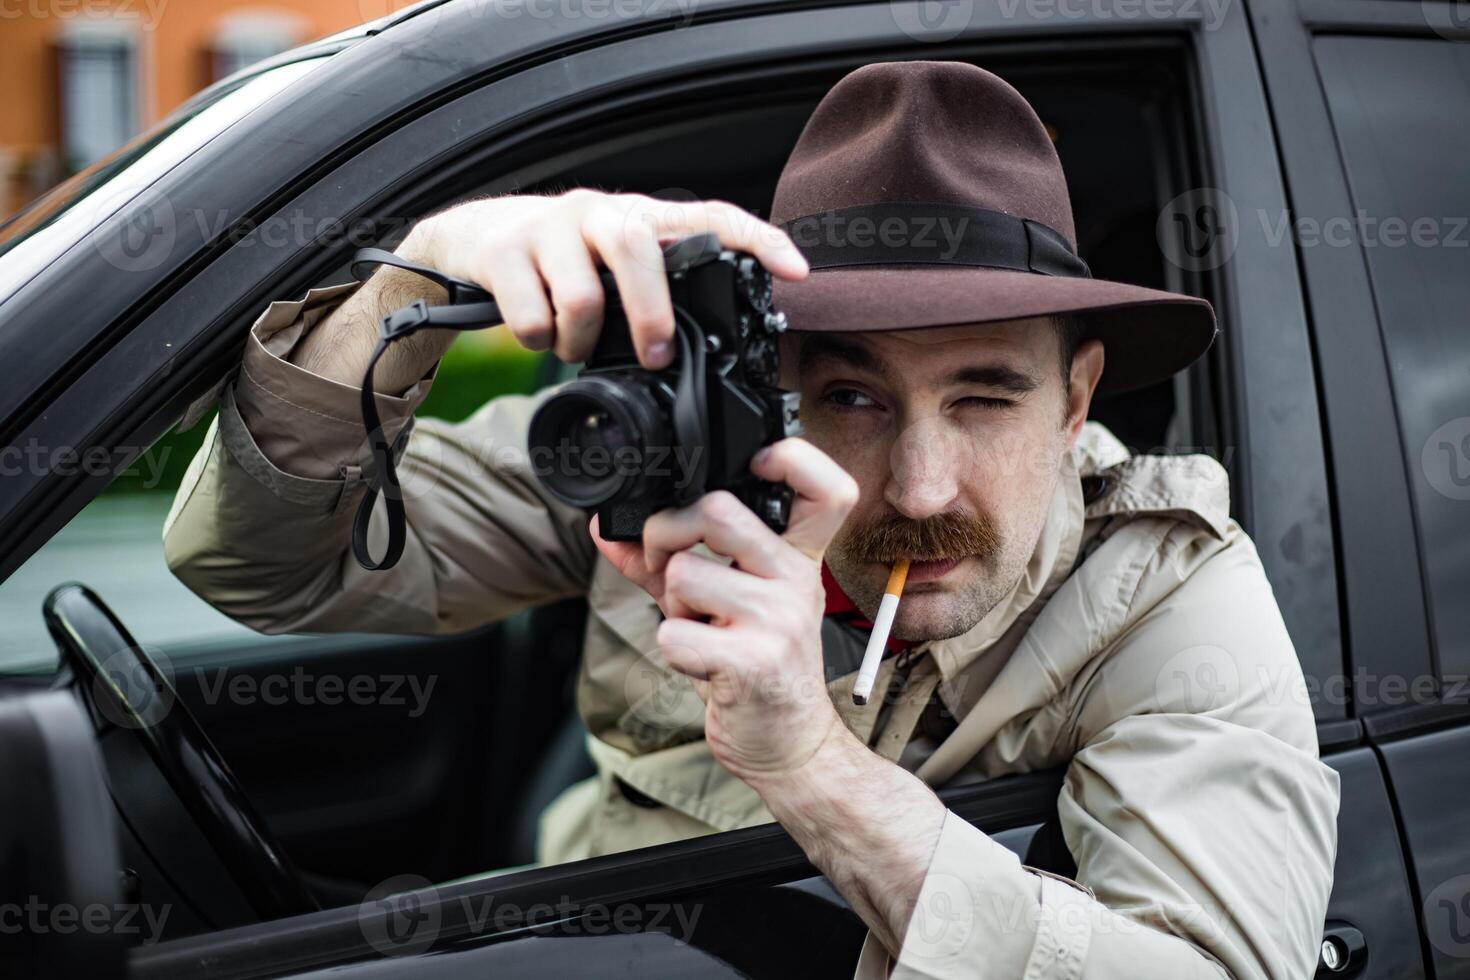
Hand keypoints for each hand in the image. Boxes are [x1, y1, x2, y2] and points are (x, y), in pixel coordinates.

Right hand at [407, 190, 808, 368]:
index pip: (709, 215)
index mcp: (637, 217)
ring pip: (582, 296)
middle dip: (651, 313)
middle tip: (655, 356)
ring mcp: (548, 228)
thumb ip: (654, 286)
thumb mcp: (613, 265)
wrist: (470, 240)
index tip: (795, 271)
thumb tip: (713, 339)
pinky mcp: (504, 253)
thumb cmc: (559, 261)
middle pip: (637, 249)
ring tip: (578, 346)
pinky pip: (531, 317)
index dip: (755, 239)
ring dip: (582, 341)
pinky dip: (540, 342)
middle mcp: (597, 212)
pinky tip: (539, 335)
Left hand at [591, 438, 859, 784]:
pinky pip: (675, 632)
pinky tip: (700, 663)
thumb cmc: (755, 666)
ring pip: (684, 574)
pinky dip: (671, 650)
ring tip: (699, 630)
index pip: (829, 489)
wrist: (788, 743)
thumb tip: (605, 529)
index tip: (759, 462)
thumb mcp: (717, 604)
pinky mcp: (754, 663)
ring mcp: (780, 621)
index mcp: (800, 558)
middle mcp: (798, 581)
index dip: (795, 458)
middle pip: (719, 511)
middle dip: (667, 534)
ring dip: (671, 606)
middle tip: (668, 567)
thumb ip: (664, 561)